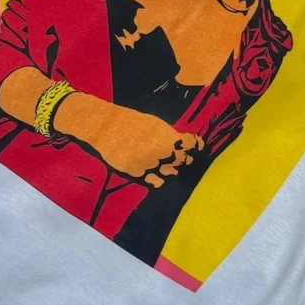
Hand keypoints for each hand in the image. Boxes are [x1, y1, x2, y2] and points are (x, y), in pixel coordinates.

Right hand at [56, 95, 203, 187]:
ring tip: (172, 166)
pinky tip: (160, 176)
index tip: (198, 147)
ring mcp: (151, 166)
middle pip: (184, 161)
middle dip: (185, 159)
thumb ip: (170, 136)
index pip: (192, 145)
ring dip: (174, 170)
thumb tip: (183, 144)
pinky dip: (160, 179)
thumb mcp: (155, 125)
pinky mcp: (139, 174)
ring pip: (172, 173)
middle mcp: (162, 154)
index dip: (197, 146)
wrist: (106, 128)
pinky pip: (156, 182)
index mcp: (168, 138)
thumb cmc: (131, 123)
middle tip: (185, 158)